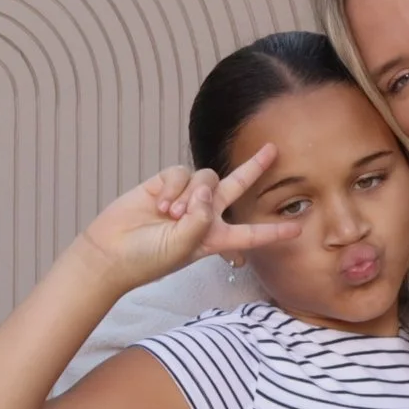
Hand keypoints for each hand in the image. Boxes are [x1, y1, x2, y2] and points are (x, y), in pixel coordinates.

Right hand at [68, 145, 300, 292]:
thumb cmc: (148, 259)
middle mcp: (204, 215)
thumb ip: (201, 219)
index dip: (273, 231)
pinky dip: (173, 188)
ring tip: (172, 215)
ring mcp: (185, 198)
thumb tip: (206, 190)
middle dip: (254, 167)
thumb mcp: (183, 247)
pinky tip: (159, 205)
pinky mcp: (165, 183)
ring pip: (206, 178)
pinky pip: (181, 173)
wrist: (111, 252)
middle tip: (273, 150)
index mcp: (214, 238)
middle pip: (236, 187)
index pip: (250, 233)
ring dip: (191, 194)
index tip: (298, 227)